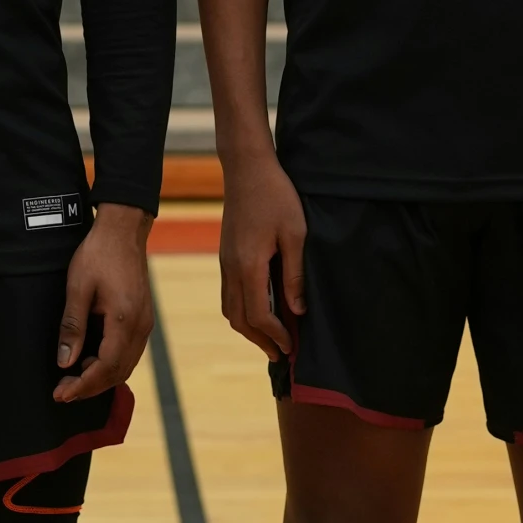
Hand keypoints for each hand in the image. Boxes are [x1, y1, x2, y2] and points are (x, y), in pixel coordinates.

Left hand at [53, 202, 153, 403]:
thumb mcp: (78, 288)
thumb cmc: (99, 253)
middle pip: (118, 372)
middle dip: (90, 387)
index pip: (106, 367)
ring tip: (73, 378)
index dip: (83, 385)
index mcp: (124, 320)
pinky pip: (129, 351)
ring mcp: (145, 322)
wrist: (123, 229)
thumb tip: (65, 361)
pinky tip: (91, 360)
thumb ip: (72, 327)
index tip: (61, 393)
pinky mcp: (142, 317)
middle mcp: (140, 326)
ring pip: (125, 364)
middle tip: (63, 391)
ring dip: (101, 377)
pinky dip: (110, 363)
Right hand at [219, 143, 306, 360]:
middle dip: (260, 340)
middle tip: (281, 354)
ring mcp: (225, 261)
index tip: (293, 347)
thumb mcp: (296, 233)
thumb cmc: (276, 196)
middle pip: (239, 319)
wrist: (247, 168)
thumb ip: (294, 274)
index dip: (275, 335)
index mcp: (249, 265)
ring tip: (270, 338)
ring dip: (249, 328)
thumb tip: (297, 311)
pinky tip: (259, 309)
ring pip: (229, 308)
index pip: (258, 315)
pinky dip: (242, 310)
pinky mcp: (225, 254)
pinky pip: (228, 293)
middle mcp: (231, 268)